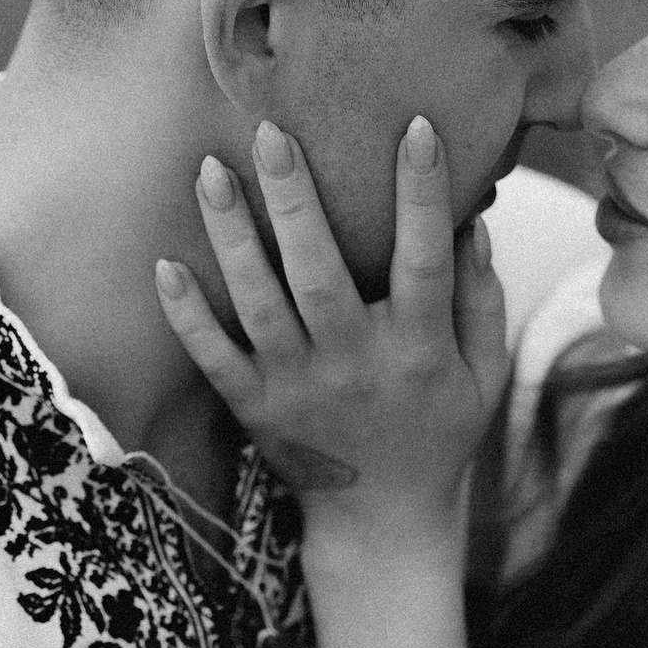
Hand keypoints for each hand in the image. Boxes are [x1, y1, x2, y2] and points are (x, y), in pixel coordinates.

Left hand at [157, 116, 506, 547]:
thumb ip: (481, 299)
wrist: (384, 522)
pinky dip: (186, 315)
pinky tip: (164, 264)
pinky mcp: (255, 408)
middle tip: (271, 132)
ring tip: (210, 170)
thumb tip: (470, 219)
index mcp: (419, 350)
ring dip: (231, 235)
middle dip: (294, 198)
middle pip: (320, 271)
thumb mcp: (484, 373)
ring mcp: (298, 387)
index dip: (420, 192)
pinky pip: (213, 357)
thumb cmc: (439, 432)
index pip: (423, 259)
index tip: (412, 126)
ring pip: (257, 303)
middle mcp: (355, 364)